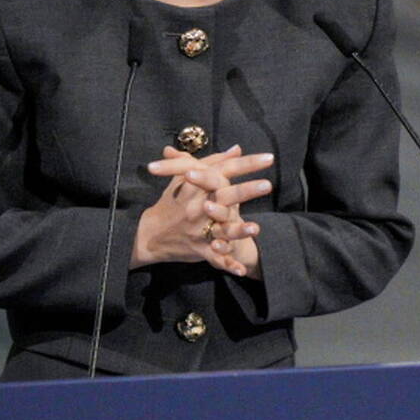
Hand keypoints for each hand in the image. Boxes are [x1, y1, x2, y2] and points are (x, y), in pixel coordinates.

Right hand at [132, 145, 272, 277]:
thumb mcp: (185, 177)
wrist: (149, 232)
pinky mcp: (198, 248)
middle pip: (224, 196)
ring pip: (221, 228)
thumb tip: (236, 149)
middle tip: (268, 185)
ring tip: (256, 228)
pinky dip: (227, 264)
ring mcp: (198, 228)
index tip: (269, 158)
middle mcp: (198, 206)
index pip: (224, 170)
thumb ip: (213, 162)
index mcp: (196, 186)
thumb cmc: (171, 201)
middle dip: (246, 190)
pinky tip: (241, 270)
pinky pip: (215, 257)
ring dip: (239, 230)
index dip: (247, 164)